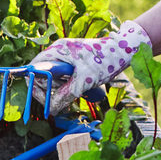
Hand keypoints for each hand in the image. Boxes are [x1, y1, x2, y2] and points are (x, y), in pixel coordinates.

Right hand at [31, 20, 150, 113]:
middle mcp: (60, 51)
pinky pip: (66, 78)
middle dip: (51, 90)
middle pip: (43, 75)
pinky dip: (71, 87)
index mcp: (58, 49)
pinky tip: (82, 89)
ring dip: (63, 90)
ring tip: (78, 91)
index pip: (34, 68)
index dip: (36, 85)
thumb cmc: (106, 59)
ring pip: (55, 79)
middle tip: (63, 100)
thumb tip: (52, 110)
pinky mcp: (75, 62)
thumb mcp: (85, 80)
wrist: (126, 50)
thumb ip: (66, 95)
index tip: (45, 99)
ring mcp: (67, 56)